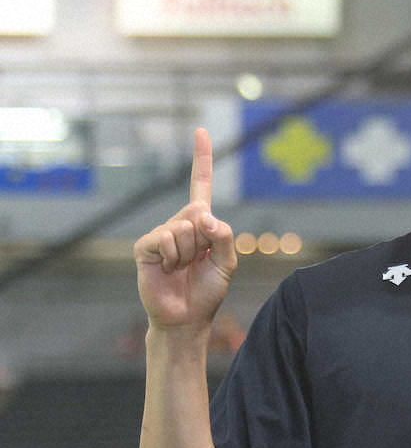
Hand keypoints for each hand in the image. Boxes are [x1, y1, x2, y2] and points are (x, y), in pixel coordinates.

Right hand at [134, 128, 236, 333]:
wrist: (187, 317)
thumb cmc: (207, 290)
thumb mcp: (228, 262)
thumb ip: (224, 235)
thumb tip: (203, 215)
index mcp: (200, 224)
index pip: (201, 185)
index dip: (202, 158)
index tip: (201, 130)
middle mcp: (179, 223)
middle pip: (200, 213)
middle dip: (207, 241)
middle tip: (198, 262)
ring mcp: (161, 234)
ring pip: (186, 228)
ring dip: (190, 253)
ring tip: (182, 269)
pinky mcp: (146, 247)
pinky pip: (167, 239)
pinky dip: (174, 256)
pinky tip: (169, 269)